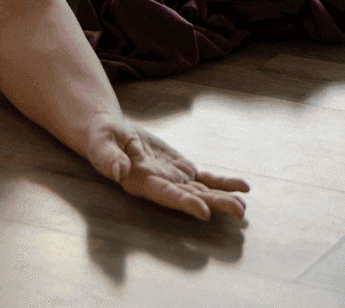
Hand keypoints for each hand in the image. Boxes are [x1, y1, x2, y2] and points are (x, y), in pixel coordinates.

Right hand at [85, 115, 248, 220]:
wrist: (110, 132)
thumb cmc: (102, 136)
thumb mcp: (101, 141)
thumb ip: (107, 157)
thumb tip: (118, 171)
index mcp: (140, 181)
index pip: (166, 194)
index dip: (185, 203)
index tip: (204, 211)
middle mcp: (160, 185)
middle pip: (190, 196)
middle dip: (215, 204)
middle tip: (238, 211)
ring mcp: (173, 179)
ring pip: (202, 190)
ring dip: (223, 198)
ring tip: (243, 207)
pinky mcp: (181, 169)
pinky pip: (206, 177)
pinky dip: (223, 183)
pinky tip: (243, 187)